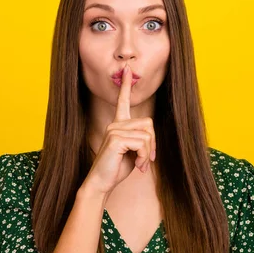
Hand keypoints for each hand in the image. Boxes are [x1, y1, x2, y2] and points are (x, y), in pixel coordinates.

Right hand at [83, 63, 156, 195]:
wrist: (101, 183)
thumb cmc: (116, 169)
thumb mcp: (133, 152)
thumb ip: (141, 140)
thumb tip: (149, 137)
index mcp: (118, 125)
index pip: (123, 101)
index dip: (125, 85)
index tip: (127, 69)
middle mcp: (115, 124)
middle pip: (148, 124)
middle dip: (152, 144)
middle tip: (146, 160)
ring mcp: (114, 130)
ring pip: (146, 135)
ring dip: (148, 153)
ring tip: (140, 165)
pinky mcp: (115, 139)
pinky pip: (142, 143)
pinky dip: (144, 157)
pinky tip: (137, 166)